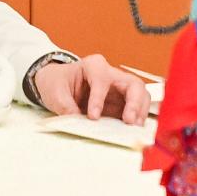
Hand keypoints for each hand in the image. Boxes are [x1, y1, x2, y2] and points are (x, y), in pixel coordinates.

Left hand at [30, 54, 148, 120]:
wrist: (57, 84)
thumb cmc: (57, 82)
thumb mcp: (55, 92)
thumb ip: (64, 105)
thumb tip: (76, 119)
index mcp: (93, 66)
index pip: (102, 80)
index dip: (99, 99)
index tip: (93, 117)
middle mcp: (111, 74)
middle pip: (133, 83)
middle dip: (134, 102)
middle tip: (129, 120)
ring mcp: (118, 88)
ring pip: (141, 95)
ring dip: (141, 111)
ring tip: (135, 127)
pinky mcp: (121, 102)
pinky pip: (136, 108)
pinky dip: (138, 118)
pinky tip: (134, 129)